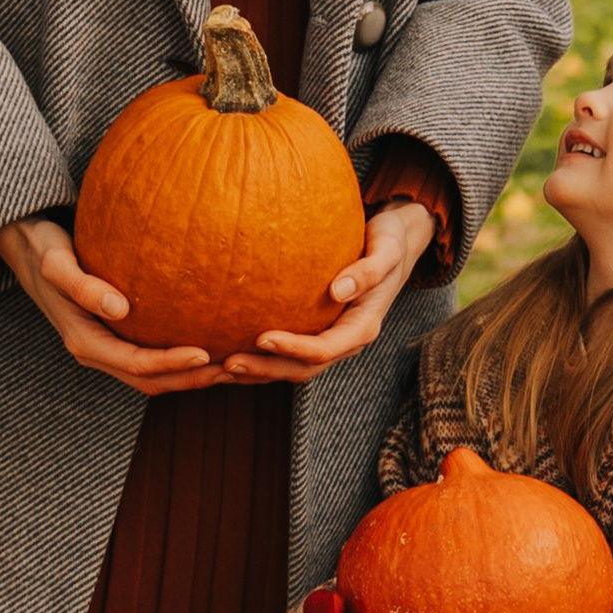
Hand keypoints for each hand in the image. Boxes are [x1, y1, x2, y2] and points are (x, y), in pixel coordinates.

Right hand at [0, 216, 224, 395]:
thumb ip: (83, 287)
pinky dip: (182, 359)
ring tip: (232, 366)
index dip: (172, 364)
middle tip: (233, 370)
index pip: (136, 364)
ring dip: (191, 376)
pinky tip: (211, 342)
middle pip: (151, 380)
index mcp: (85, 343)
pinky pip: (153, 356)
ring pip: (154, 375)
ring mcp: (107, 348)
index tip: (206, 353)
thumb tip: (120, 309)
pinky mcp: (117, 336)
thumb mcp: (56, 264)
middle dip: (191, 380)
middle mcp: (98, 352)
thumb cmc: (44, 249)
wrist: (29, 248)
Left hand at [228, 197, 434, 384]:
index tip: (262, 337)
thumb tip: (338, 290)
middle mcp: (345, 341)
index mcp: (362, 328)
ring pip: (290, 367)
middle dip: (265, 369)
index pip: (324, 349)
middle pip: (302, 368)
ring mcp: (330, 339)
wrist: (395, 244)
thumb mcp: (387, 250)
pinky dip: (258, 356)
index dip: (293, 348)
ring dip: (256, 371)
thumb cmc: (390, 241)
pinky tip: (228, 350)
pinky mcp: (316, 331)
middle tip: (227, 363)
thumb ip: (368, 271)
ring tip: (218, 369)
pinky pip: (285, 352)